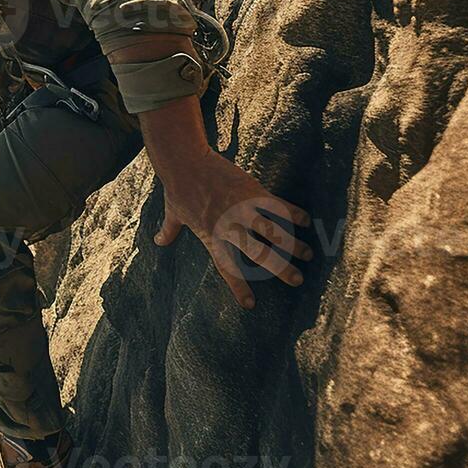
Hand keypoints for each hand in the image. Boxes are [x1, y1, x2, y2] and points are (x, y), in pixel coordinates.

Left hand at [153, 149, 311, 308]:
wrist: (185, 162)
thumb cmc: (178, 189)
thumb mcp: (174, 213)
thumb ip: (169, 230)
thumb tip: (158, 241)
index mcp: (212, 237)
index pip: (227, 268)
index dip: (238, 287)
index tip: (250, 305)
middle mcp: (230, 227)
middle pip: (259, 255)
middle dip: (280, 269)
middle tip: (297, 280)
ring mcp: (242, 210)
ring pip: (273, 232)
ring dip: (292, 244)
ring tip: (309, 254)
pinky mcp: (252, 192)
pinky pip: (277, 205)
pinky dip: (293, 212)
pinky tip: (306, 220)